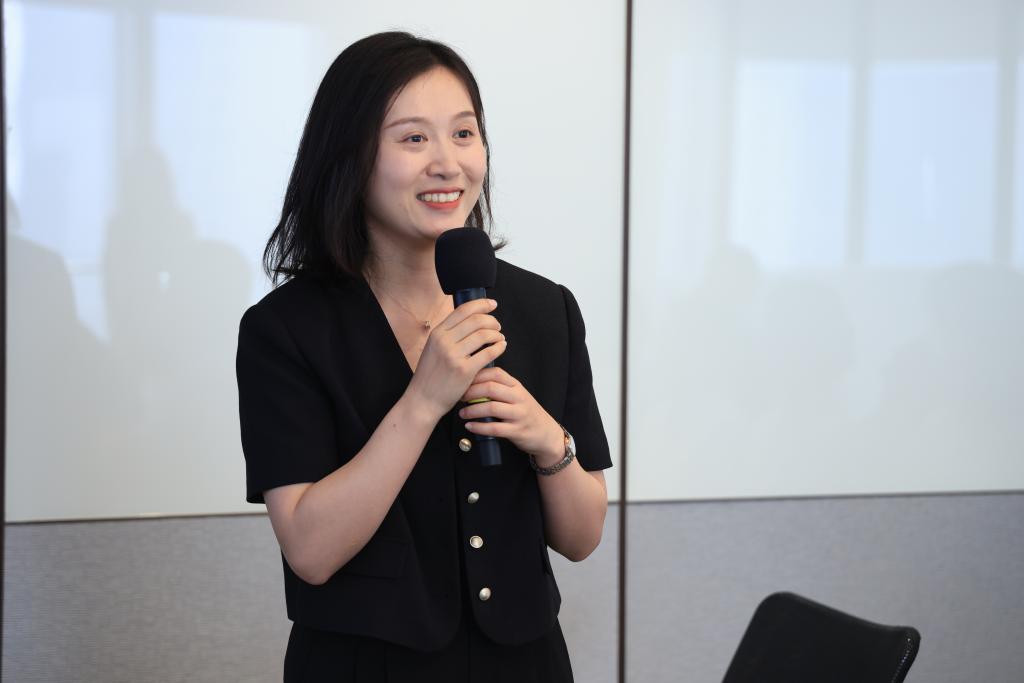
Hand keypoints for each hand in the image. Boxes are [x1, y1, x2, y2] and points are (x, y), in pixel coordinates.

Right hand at [406, 299, 506, 420]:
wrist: (422, 400)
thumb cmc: (429, 376)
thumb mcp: (433, 349)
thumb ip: (448, 335)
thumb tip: (469, 321)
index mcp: (437, 333)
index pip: (463, 310)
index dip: (481, 304)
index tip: (492, 304)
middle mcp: (444, 341)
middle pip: (476, 320)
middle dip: (492, 321)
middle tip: (497, 327)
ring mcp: (454, 356)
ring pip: (484, 335)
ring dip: (497, 334)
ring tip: (500, 338)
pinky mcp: (464, 371)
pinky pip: (488, 353)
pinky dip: (499, 347)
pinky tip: (501, 347)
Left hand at [458, 367, 564, 466]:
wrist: (546, 433)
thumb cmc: (526, 413)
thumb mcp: (516, 395)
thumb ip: (499, 388)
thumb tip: (472, 382)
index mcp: (516, 386)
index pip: (496, 373)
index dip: (477, 375)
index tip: (464, 380)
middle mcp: (519, 398)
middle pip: (491, 388)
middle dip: (471, 392)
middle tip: (459, 397)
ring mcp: (519, 414)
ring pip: (491, 408)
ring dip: (472, 410)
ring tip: (462, 413)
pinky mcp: (517, 431)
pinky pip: (494, 429)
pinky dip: (479, 427)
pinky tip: (470, 426)